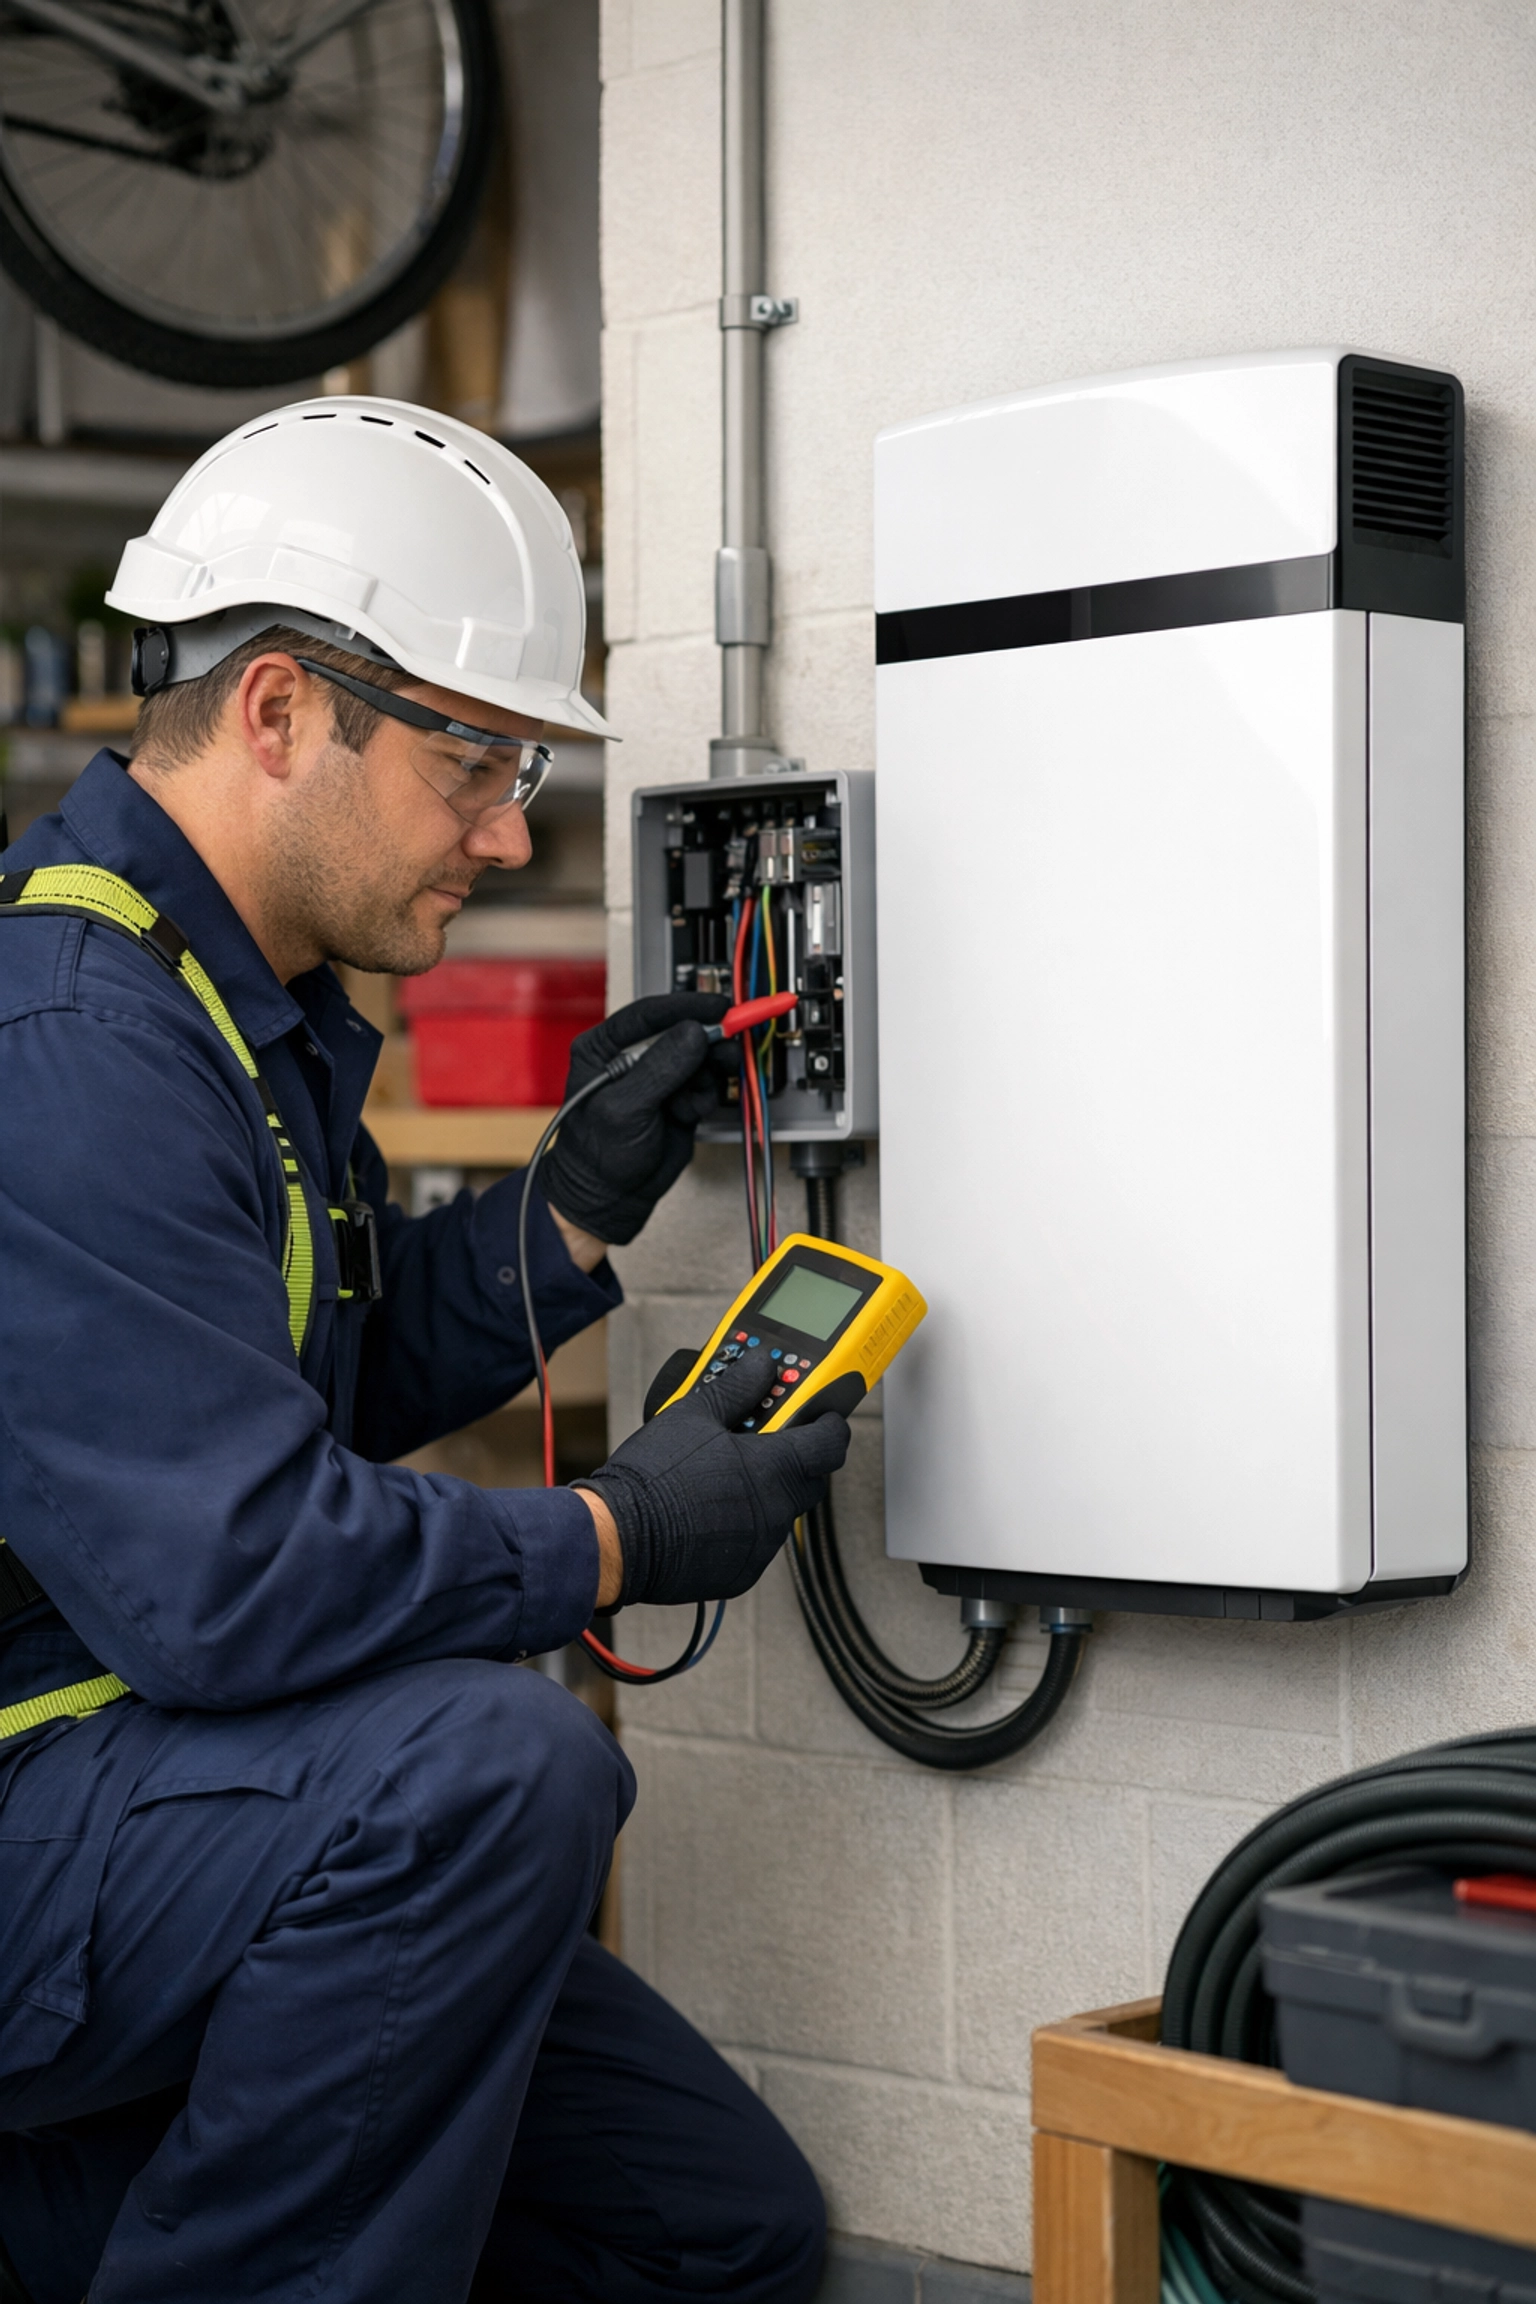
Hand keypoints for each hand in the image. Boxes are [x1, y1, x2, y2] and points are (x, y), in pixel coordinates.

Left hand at [542, 994, 732, 1246]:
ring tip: (703, 1091)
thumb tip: (693, 1032)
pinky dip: (705, 1097)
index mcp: (605, 1047)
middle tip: (729, 1046)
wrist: (610, 1198)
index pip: (650, 1013)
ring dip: (709, 1073)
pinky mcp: (679, 1098)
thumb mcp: (626, 1108)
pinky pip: (705, 1084)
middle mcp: (633, 1058)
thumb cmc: (596, 1155)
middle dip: (708, 1041)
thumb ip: (661, 1068)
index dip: (686, 1007)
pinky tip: (690, 1113)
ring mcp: (659, 1078)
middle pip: (682, 1032)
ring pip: (700, 1057)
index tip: (717, 1007)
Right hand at [575, 1349, 850, 1606]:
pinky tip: (711, 1511)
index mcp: (774, 1468)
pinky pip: (757, 1542)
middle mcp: (776, 1510)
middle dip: (798, 1458)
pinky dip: (744, 1525)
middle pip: (811, 1479)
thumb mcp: (693, 1415)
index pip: (831, 1443)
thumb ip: (737, 1388)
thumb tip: (761, 1365)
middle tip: (767, 1440)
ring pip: (782, 1511)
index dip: (829, 1425)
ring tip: (726, 1477)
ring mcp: (761, 1546)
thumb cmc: (653, 1478)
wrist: (619, 1538)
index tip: (820, 1414)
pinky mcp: (742, 1573)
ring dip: (768, 1492)